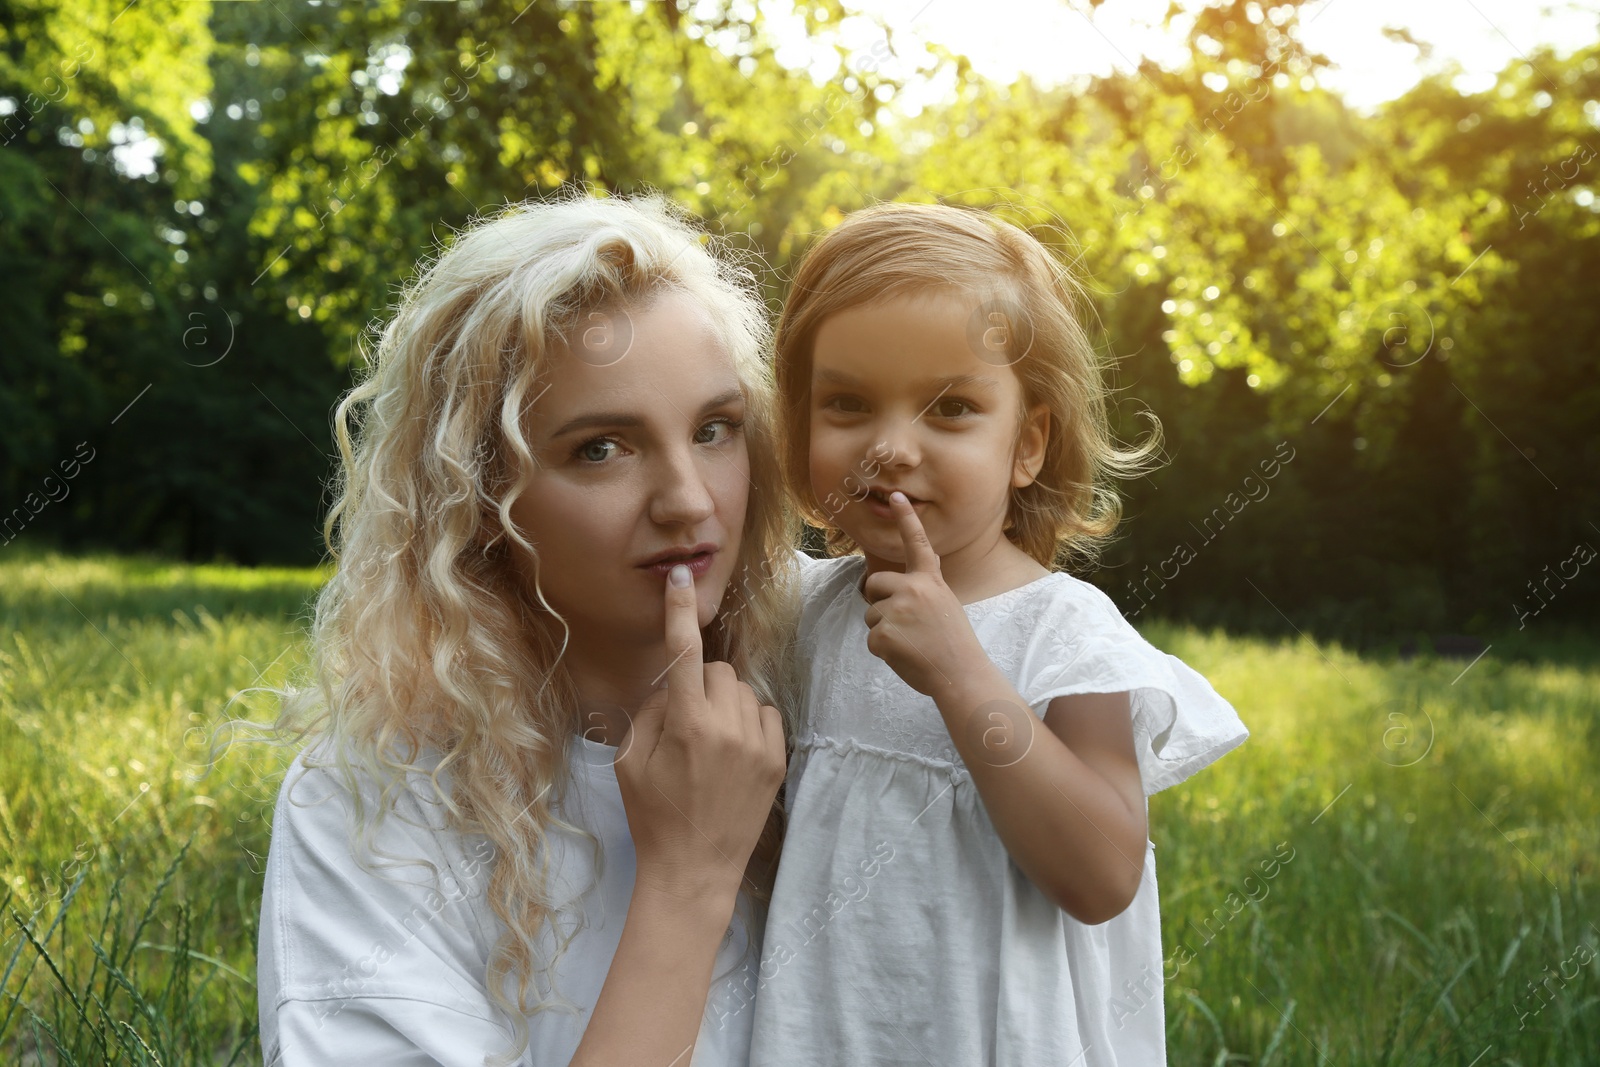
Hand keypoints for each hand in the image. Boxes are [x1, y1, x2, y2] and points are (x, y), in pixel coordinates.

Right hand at [613, 564, 786, 903]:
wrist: (693, 869)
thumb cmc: (653, 814)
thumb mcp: (631, 760)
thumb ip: (651, 710)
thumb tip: (673, 682)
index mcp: (685, 724)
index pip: (684, 652)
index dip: (679, 611)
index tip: (680, 578)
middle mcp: (727, 727)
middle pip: (717, 671)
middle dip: (700, 685)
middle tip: (685, 722)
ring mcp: (757, 743)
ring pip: (743, 691)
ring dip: (725, 704)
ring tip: (709, 744)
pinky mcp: (777, 759)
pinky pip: (766, 713)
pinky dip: (749, 722)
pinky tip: (732, 752)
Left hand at [862, 492, 988, 697]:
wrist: (961, 675)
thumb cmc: (953, 644)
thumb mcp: (945, 605)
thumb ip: (924, 589)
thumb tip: (911, 572)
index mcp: (930, 581)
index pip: (918, 544)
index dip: (907, 519)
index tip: (896, 496)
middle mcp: (912, 589)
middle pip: (874, 584)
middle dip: (879, 600)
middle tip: (902, 622)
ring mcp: (896, 611)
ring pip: (872, 615)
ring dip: (885, 630)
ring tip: (913, 644)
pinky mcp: (882, 634)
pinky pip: (872, 639)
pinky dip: (884, 651)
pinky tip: (906, 655)